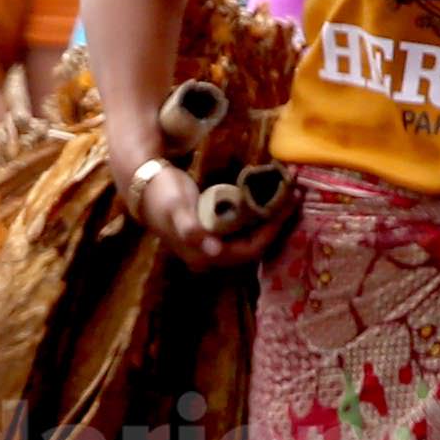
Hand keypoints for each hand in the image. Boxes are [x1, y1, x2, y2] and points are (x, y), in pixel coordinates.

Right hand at [124, 148, 290, 269]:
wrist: (144, 184)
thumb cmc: (161, 194)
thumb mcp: (176, 209)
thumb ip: (191, 229)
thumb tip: (212, 250)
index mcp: (205, 255)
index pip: (250, 249)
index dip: (272, 230)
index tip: (287, 206)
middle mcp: (213, 254)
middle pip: (255, 242)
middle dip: (277, 220)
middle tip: (295, 194)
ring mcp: (215, 241)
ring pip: (251, 232)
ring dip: (270, 214)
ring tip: (288, 191)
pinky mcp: (216, 227)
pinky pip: (245, 222)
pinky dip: (259, 209)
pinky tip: (269, 194)